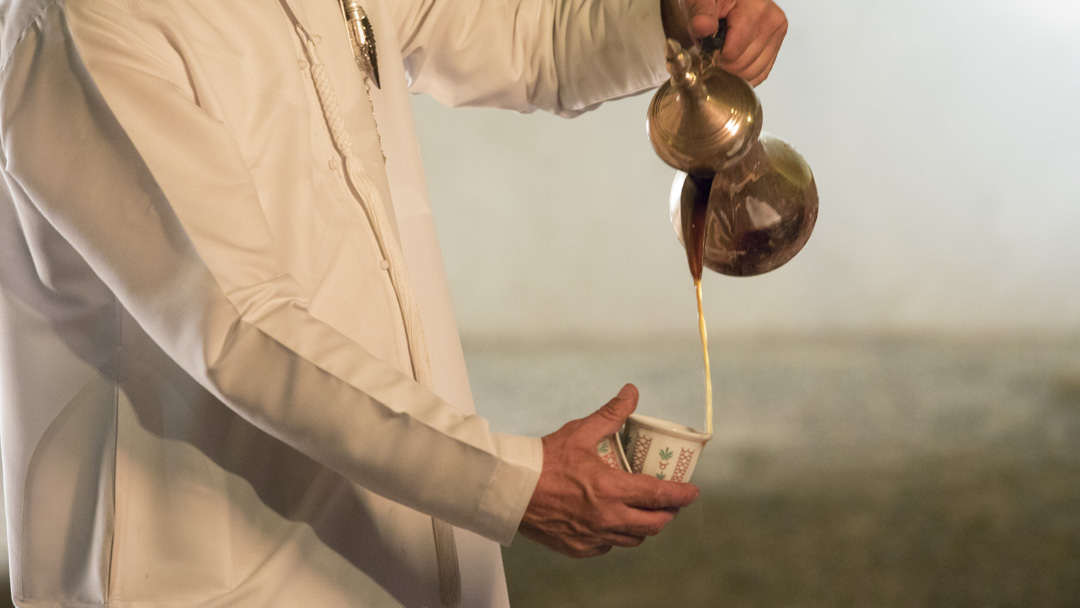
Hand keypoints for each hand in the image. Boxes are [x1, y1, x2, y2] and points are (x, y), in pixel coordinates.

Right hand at [518, 384, 699, 557]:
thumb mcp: (581, 432)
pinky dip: (616, 536)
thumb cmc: (544, 460)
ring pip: (633, 539)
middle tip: (671, 503)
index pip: (661, 496)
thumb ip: (611, 414)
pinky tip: (612, 522)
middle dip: (668, 514)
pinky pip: (608, 546)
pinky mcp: (579, 548)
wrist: (510, 488)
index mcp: (612, 490)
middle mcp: (608, 518)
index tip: (693, 492)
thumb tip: (631, 392)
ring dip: (644, 527)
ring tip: (644, 513)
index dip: (683, 495)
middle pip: (654, 525)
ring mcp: (594, 536)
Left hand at [663, 0, 788, 85]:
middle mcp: (772, 22)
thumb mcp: (699, 0)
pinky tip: (734, 61)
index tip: (706, 45)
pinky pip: (760, 74)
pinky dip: (744, 74)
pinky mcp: (776, 46)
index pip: (733, 52)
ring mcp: (777, 35)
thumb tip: (703, 27)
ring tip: (724, 50)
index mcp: (756, 9)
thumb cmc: (714, 0)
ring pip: (751, 73)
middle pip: (742, 65)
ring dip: (732, 70)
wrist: (727, 0)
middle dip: (722, 62)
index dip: (714, 55)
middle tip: (714, 46)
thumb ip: (700, 13)